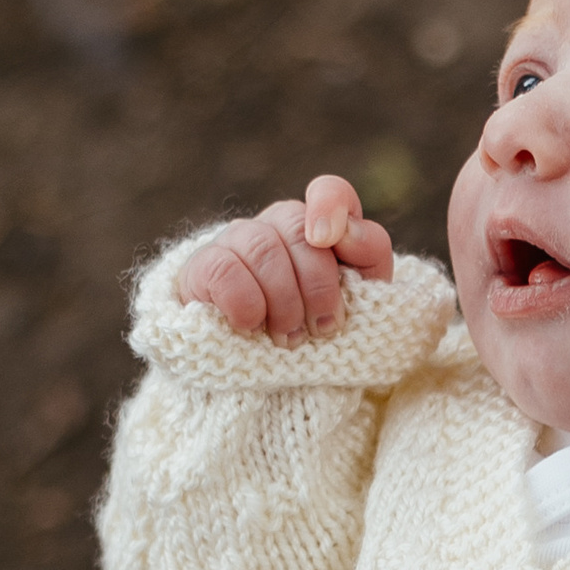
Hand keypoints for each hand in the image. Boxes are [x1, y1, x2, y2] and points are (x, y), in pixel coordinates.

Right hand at [177, 174, 394, 340]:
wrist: (269, 377)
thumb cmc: (320, 331)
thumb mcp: (360, 296)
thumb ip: (368, 253)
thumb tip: (344, 230)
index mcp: (319, 228)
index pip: (330, 192)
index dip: (331, 208)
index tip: (327, 240)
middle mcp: (276, 226)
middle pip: (297, 227)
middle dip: (317, 285)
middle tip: (323, 328)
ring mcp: (235, 242)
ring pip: (262, 248)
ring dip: (284, 302)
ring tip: (290, 339)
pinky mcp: (201, 269)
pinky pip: (224, 270)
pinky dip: (245, 304)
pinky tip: (251, 327)